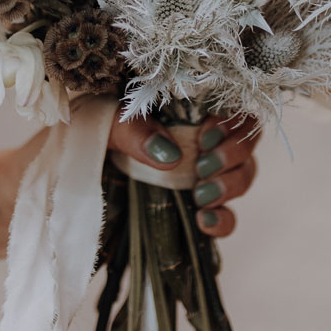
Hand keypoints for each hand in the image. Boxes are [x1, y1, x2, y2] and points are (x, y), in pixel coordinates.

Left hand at [107, 110, 259, 238]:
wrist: (83, 155)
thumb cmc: (102, 127)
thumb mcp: (112, 121)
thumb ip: (136, 130)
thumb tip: (169, 155)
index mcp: (194, 107)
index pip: (236, 110)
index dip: (231, 125)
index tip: (204, 137)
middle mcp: (207, 138)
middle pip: (247, 143)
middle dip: (232, 157)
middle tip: (201, 169)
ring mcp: (206, 172)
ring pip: (244, 175)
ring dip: (230, 187)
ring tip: (201, 197)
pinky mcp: (200, 204)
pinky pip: (227, 216)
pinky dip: (223, 221)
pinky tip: (204, 223)